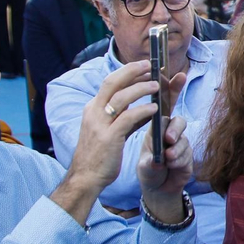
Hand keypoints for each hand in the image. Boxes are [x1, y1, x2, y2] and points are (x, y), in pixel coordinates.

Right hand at [50, 62, 164, 222]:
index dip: (128, 73)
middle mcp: (94, 112)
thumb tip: (145, 107)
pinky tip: (154, 108)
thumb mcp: (110, 131)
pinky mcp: (108, 138)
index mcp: (93, 109)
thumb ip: (125, 117)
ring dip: (140, 88)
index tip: (145, 68)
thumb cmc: (100, 155)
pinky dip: (142, 110)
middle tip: (151, 65)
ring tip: (157, 85)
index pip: (110, 83)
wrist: (86, 178)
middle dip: (132, 71)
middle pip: (112, 82)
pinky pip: (127, 118)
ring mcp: (99, 124)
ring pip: (120, 97)